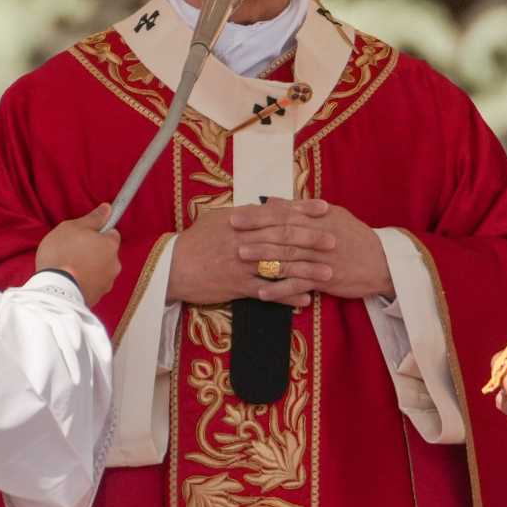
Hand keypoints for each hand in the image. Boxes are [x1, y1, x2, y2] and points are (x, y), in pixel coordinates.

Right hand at [34, 203, 122, 304]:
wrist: (54, 291)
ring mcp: (107, 283)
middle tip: (73, 251)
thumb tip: (107, 209)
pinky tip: (70, 280)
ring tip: (69, 268)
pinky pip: (93, 285)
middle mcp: (114, 265)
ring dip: (90, 268)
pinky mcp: (97, 298)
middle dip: (94, 252)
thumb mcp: (72, 228)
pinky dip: (85, 282)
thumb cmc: (62, 254)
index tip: (84, 236)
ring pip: (100, 270)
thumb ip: (93, 219)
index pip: (112, 233)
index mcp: (110, 245)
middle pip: (107, 253)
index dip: (98, 233)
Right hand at [166, 204, 331, 308]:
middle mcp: (243, 240)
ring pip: (280, 265)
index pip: (277, 212)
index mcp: (239, 220)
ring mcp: (241, 264)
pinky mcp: (237, 286)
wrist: (172, 268)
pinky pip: (267, 292)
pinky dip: (287, 296)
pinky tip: (305, 299)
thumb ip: (244, 214)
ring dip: (306, 270)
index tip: (324, 208)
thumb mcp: (216, 219)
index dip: (302, 210)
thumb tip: (267, 207)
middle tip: (334, 240)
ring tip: (328, 273)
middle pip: (283, 238)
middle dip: (312, 239)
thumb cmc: (193, 242)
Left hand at [231, 198, 393, 301]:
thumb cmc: (355, 238)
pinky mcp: (327, 279)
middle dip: (256, 233)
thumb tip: (270, 201)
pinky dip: (281, 289)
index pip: (285, 213)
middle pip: (283, 232)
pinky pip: (300, 284)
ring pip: (289, 256)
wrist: (384, 262)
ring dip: (264, 258)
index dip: (259, 214)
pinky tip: (262, 293)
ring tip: (242, 258)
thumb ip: (301, 209)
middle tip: (233, 235)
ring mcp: (322, 258)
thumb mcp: (333, 216)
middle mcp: (319, 235)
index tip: (236, 215)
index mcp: (319, 218)